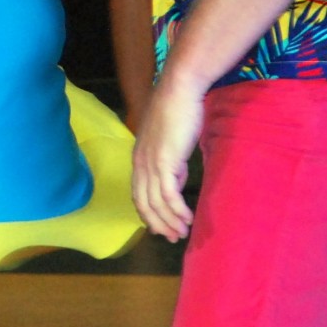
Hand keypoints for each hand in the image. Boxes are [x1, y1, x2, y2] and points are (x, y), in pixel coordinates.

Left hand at [131, 78, 205, 241]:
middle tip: (172, 237)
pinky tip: (187, 219)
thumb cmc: (178, 109)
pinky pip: (169, 195)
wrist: (179, 89)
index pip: (139, 193)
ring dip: (169, 221)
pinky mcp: (165, 162)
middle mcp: (140, 163)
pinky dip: (177, 211)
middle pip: (144, 203)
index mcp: (139, 157)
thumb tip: (177, 179)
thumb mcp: (171, 141)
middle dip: (158, 223)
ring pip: (156, 203)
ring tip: (182, 232)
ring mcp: (151, 163)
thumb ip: (171, 161)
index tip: (160, 227)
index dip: (148, 213)